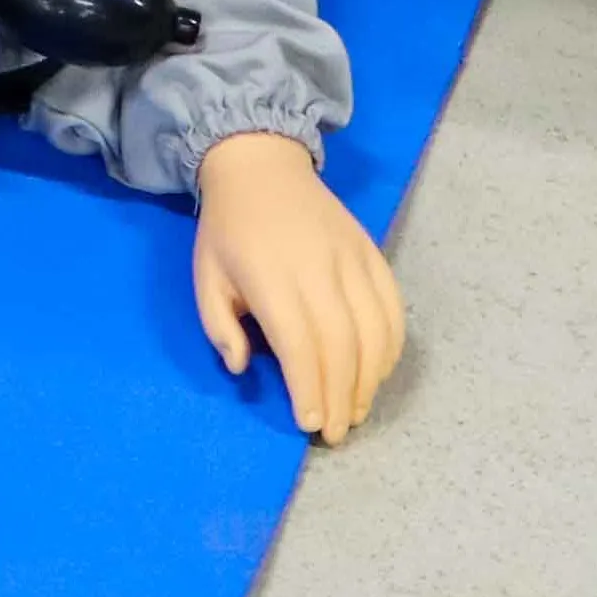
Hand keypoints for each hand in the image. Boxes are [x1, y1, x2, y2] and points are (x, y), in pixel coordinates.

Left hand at [189, 132, 403, 443]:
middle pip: (341, 342)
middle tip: (336, 433)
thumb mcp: (205, 276)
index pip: (298, 341)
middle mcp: (317, 266)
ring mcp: (350, 256)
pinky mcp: (371, 250)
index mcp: (270, 274)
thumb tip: (242, 367)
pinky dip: (391, 344)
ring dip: (370, 378)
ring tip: (357, 411)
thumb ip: (220, 326)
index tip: (309, 423)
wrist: (261, 163)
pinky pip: (392, 304)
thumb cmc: (228, 229)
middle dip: (341, 396)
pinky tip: (379, 372)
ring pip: (373, 327)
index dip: (308, 386)